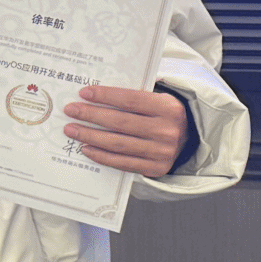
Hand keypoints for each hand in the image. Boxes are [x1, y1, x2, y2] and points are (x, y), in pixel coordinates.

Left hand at [62, 86, 189, 177]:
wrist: (190, 138)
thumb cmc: (164, 114)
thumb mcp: (158, 98)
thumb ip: (135, 95)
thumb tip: (96, 93)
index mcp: (168, 107)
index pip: (130, 100)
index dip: (105, 96)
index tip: (84, 93)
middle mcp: (167, 130)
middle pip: (120, 122)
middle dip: (91, 115)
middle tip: (71, 111)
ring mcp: (162, 152)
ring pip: (118, 144)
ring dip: (91, 136)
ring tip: (72, 130)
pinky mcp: (156, 168)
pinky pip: (123, 163)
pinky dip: (102, 156)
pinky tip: (86, 148)